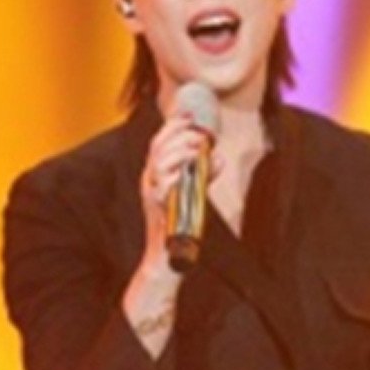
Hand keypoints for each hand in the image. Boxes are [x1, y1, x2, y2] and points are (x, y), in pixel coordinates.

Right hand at [136, 107, 219, 267]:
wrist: (168, 256)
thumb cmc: (181, 223)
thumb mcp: (195, 193)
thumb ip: (205, 174)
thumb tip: (219, 157)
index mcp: (156, 173)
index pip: (160, 141)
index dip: (174, 125)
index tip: (190, 113)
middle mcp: (150, 180)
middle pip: (158, 147)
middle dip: (179, 134)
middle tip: (201, 135)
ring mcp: (152, 194)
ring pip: (158, 163)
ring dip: (180, 151)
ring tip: (198, 149)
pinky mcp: (158, 209)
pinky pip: (162, 188)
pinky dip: (174, 176)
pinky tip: (187, 171)